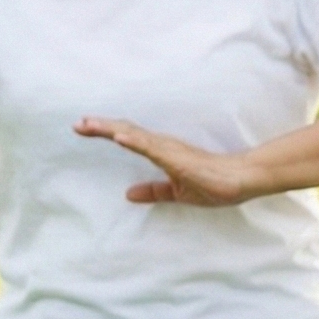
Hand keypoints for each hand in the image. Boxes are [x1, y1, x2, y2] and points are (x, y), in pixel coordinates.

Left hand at [75, 118, 252, 204]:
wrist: (242, 181)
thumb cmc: (215, 184)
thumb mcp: (177, 192)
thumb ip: (154, 191)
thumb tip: (128, 194)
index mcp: (163, 152)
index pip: (130, 137)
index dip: (106, 132)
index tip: (83, 128)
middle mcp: (164, 146)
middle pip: (127, 131)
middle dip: (101, 126)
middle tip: (77, 124)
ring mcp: (170, 150)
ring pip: (135, 135)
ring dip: (111, 129)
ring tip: (89, 124)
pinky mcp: (178, 158)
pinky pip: (152, 148)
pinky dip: (134, 141)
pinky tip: (119, 137)